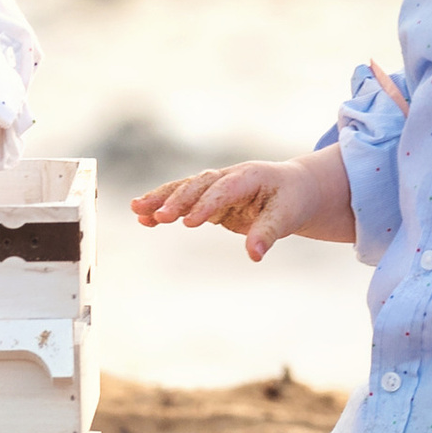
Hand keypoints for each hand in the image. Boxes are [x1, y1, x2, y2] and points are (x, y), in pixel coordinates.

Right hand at [131, 154, 347, 261]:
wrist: (294, 188)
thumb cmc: (293, 200)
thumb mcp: (287, 216)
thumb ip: (269, 233)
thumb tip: (255, 256)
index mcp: (248, 176)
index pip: (224, 189)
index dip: (207, 204)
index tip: (189, 223)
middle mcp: (227, 177)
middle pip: (197, 185)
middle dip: (178, 200)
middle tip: (159, 217)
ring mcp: (215, 187)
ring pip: (184, 189)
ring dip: (161, 199)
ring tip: (137, 210)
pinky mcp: (209, 199)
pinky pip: (182, 202)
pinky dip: (163, 208)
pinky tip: (143, 219)